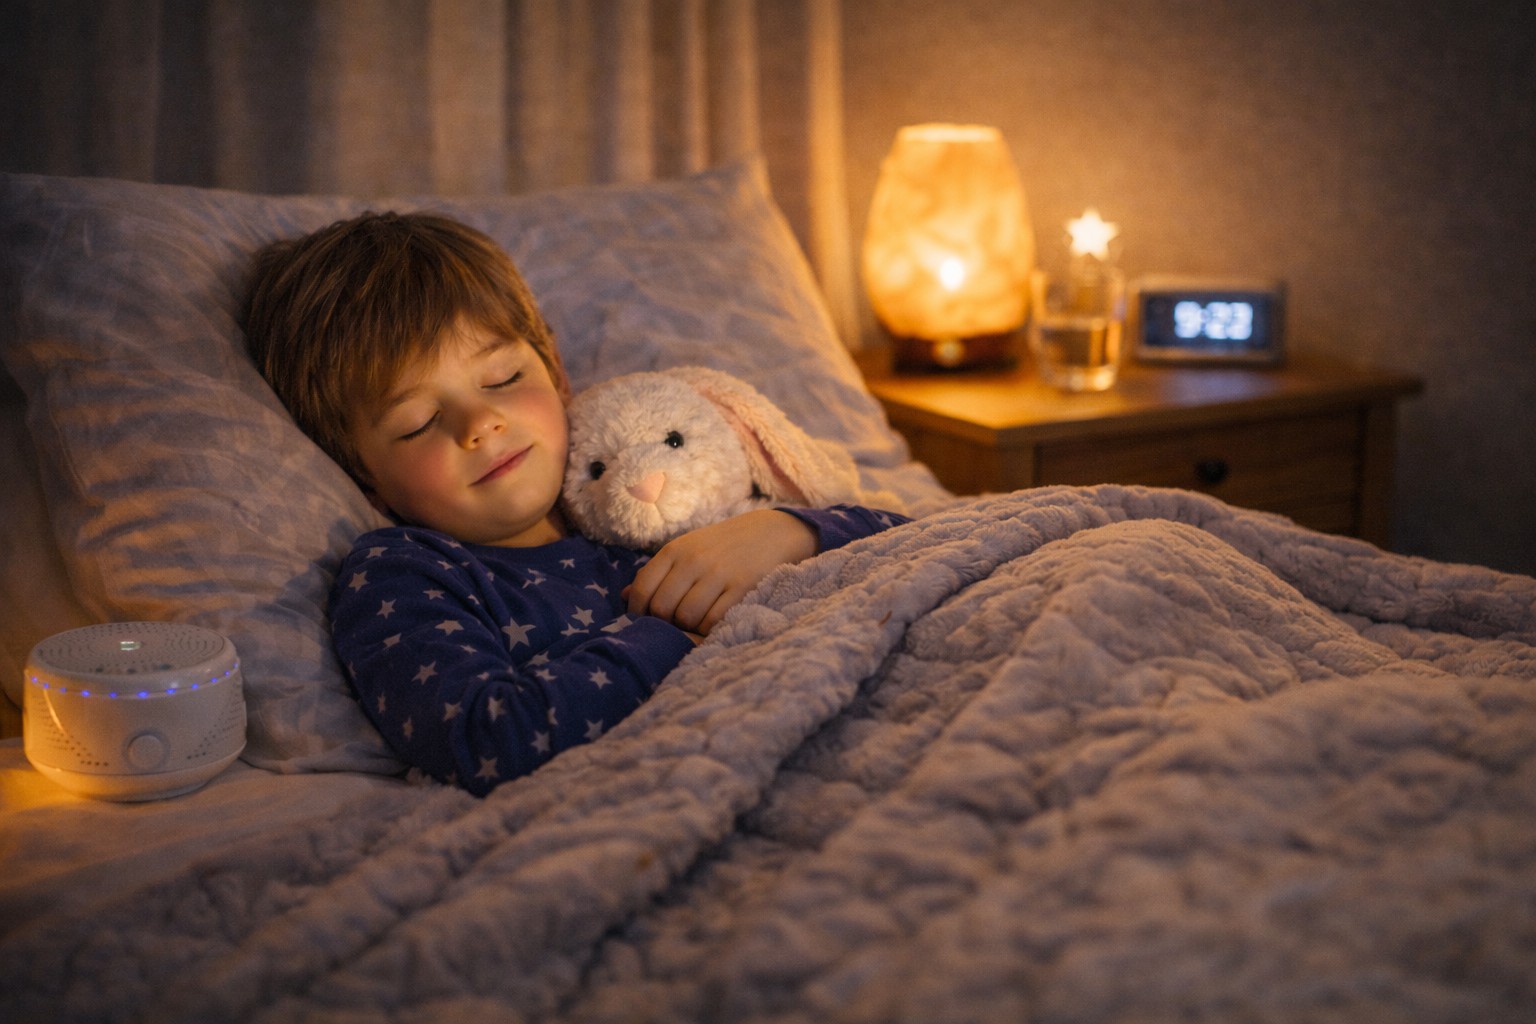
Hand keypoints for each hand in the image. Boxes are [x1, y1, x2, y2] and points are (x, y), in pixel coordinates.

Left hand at [627, 510, 817, 635]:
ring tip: (696, 620)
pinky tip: (713, 620)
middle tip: (675, 623)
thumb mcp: (686, 550)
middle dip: (665, 622)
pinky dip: (709, 627)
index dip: (638, 611)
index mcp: (675, 550)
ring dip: (689, 626)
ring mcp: (718, 574)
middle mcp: (693, 561)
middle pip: (662, 608)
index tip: (647, 618)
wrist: (770, 533)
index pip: (642, 588)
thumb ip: (656, 572)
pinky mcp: (742, 588)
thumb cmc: (721, 546)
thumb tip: (623, 597)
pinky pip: (714, 620)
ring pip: (687, 617)